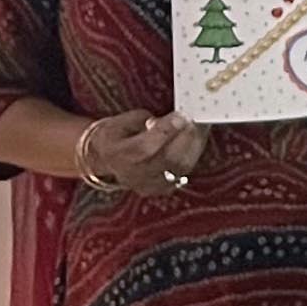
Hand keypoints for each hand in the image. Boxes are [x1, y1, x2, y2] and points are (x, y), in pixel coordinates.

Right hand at [80, 110, 196, 192]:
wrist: (106, 159)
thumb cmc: (115, 136)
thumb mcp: (120, 121)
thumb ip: (143, 120)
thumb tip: (167, 121)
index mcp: (117, 155)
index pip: (144, 147)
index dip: (165, 132)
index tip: (181, 115)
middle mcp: (133, 175)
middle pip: (167, 159)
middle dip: (186, 136)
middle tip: (197, 119)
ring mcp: (149, 185)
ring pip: (179, 168)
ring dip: (194, 145)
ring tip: (200, 126)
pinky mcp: (162, 189)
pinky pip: (183, 172)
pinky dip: (192, 154)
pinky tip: (196, 139)